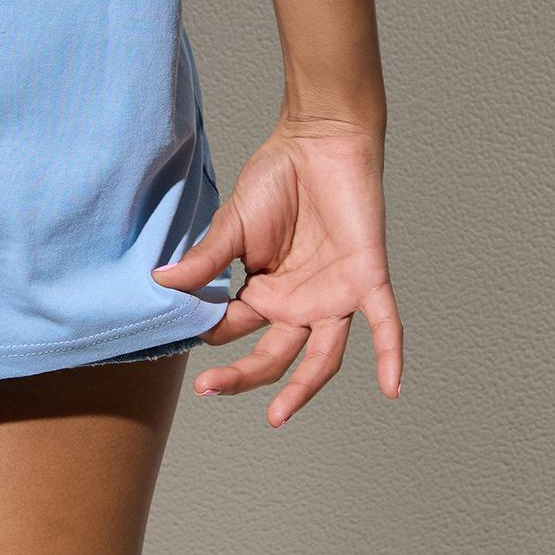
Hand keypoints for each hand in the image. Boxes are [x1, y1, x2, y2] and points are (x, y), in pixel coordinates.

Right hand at [152, 115, 402, 426]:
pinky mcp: (367, 279)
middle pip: (273, 353)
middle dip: (241, 375)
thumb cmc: (277, 175)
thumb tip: (161, 282)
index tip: (183, 336)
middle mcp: (299, 302)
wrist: (320, 138)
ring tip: (278, 416)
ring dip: (303, 388)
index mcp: (264, 290)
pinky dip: (390, 355)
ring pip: (323, 355)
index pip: (234, 328)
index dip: (211, 335)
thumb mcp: (235, 221)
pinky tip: (392, 387)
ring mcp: (334, 295)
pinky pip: (385, 324)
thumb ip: (206, 257)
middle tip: (208, 388)